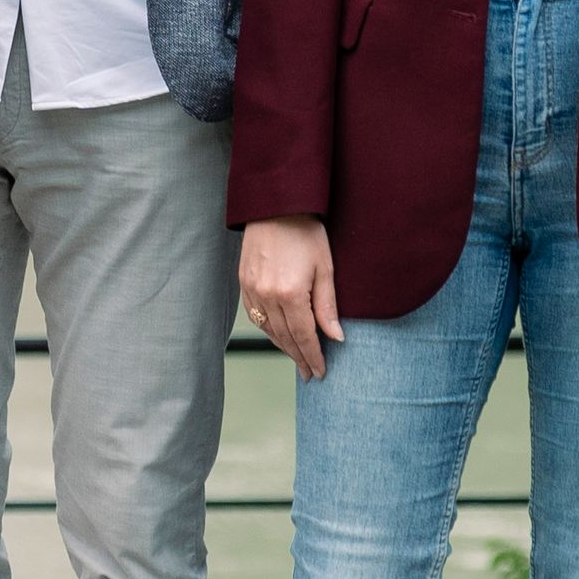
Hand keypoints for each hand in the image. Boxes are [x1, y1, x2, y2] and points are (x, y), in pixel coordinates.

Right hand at [241, 217, 341, 379]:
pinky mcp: (243, 282)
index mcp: (290, 293)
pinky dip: (269, 329)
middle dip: (299, 357)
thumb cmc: (306, 232)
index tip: (321, 372)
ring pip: (268, 329)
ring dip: (283, 346)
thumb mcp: (325, 268)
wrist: (276, 205)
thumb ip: (327, 306)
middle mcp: (266, 295)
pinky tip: (279, 335)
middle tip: (310, 373)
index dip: (313, 356)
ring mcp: (251, 289)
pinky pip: (255, 316)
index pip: (304, 336)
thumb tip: (336, 338)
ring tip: (297, 358)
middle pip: (285, 337)